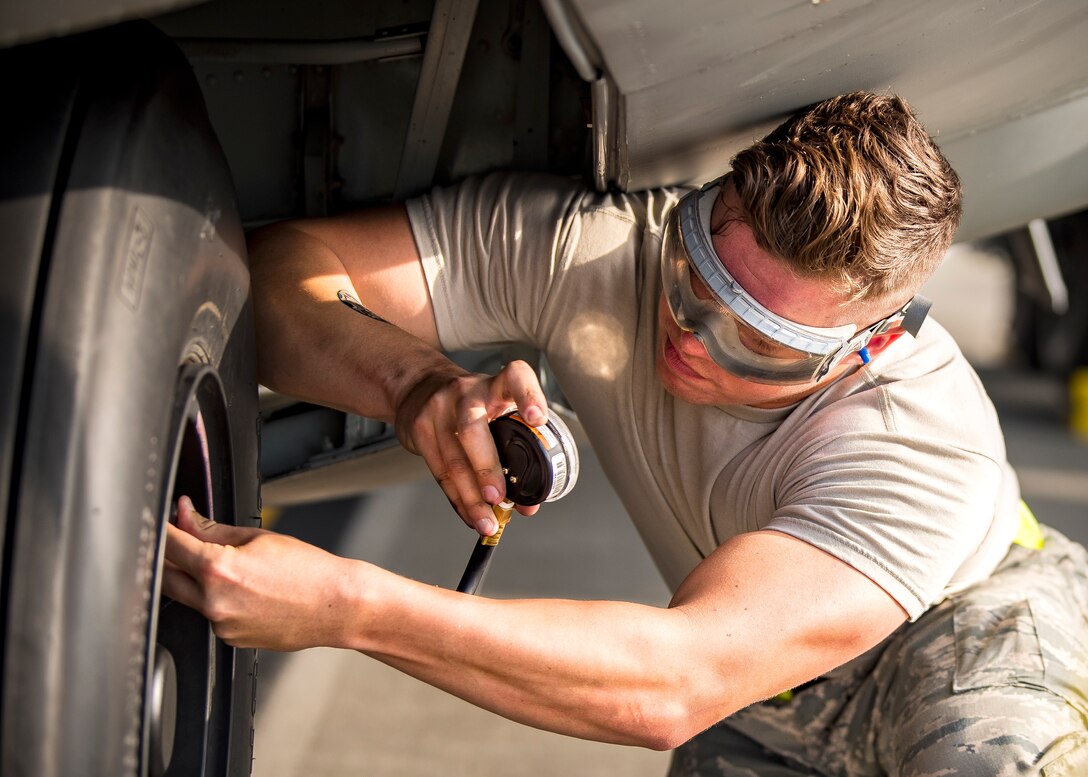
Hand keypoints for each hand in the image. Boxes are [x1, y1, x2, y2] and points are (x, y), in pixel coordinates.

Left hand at [162, 496, 358, 650]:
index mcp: (218, 569)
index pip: (168, 545)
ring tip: (229, 565)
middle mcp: (213, 602)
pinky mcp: (230, 639)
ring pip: (187, 597)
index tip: (161, 520)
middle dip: (167, 556)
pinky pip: (209, 614)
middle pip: (165, 576)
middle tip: (182, 539)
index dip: (162, 528)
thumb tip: (185, 516)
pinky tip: (244, 589)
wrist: (336, 606)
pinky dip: (215, 599)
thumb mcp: (259, 537)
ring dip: (192, 579)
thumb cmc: (308, 571)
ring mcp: (220, 625)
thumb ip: (212, 529)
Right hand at [394, 359, 546, 534]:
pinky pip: (440, 472)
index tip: (538, 419)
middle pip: (473, 430)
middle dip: (486, 468)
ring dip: (471, 498)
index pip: (515, 378)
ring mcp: (438, 410)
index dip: (528, 396)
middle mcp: (466, 393)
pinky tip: (468, 514)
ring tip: (486, 521)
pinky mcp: (419, 429)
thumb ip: (514, 445)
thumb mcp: (493, 408)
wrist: (418, 386)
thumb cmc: (470, 404)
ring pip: (453, 460)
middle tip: (498, 496)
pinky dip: (457, 498)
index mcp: (495, 385)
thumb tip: (529, 503)